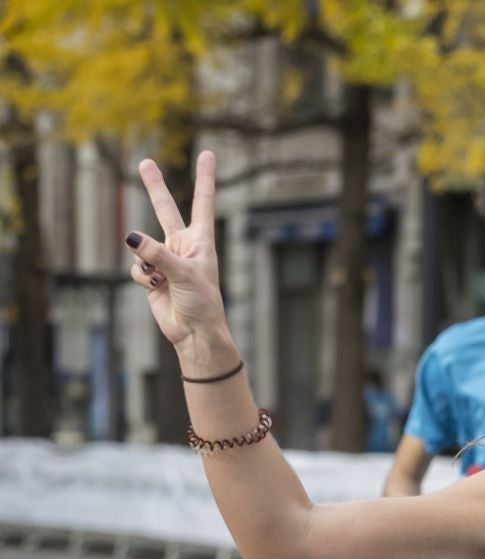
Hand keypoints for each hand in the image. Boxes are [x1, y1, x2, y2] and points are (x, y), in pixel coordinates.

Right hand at [128, 152, 230, 356]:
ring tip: (162, 280)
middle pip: (165, 209)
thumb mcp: (183, 275)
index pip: (202, 202)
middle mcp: (182, 246)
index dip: (204, 178)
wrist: (194, 334)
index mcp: (201, 241)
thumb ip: (157, 254)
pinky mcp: (150, 276)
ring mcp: (164, 260)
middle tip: (144, 161)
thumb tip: (130, 236)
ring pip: (141, 245)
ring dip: (147, 262)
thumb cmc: (202, 303)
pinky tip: (156, 288)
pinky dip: (141, 277)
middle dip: (154, 187)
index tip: (208, 154)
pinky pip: (136, 267)